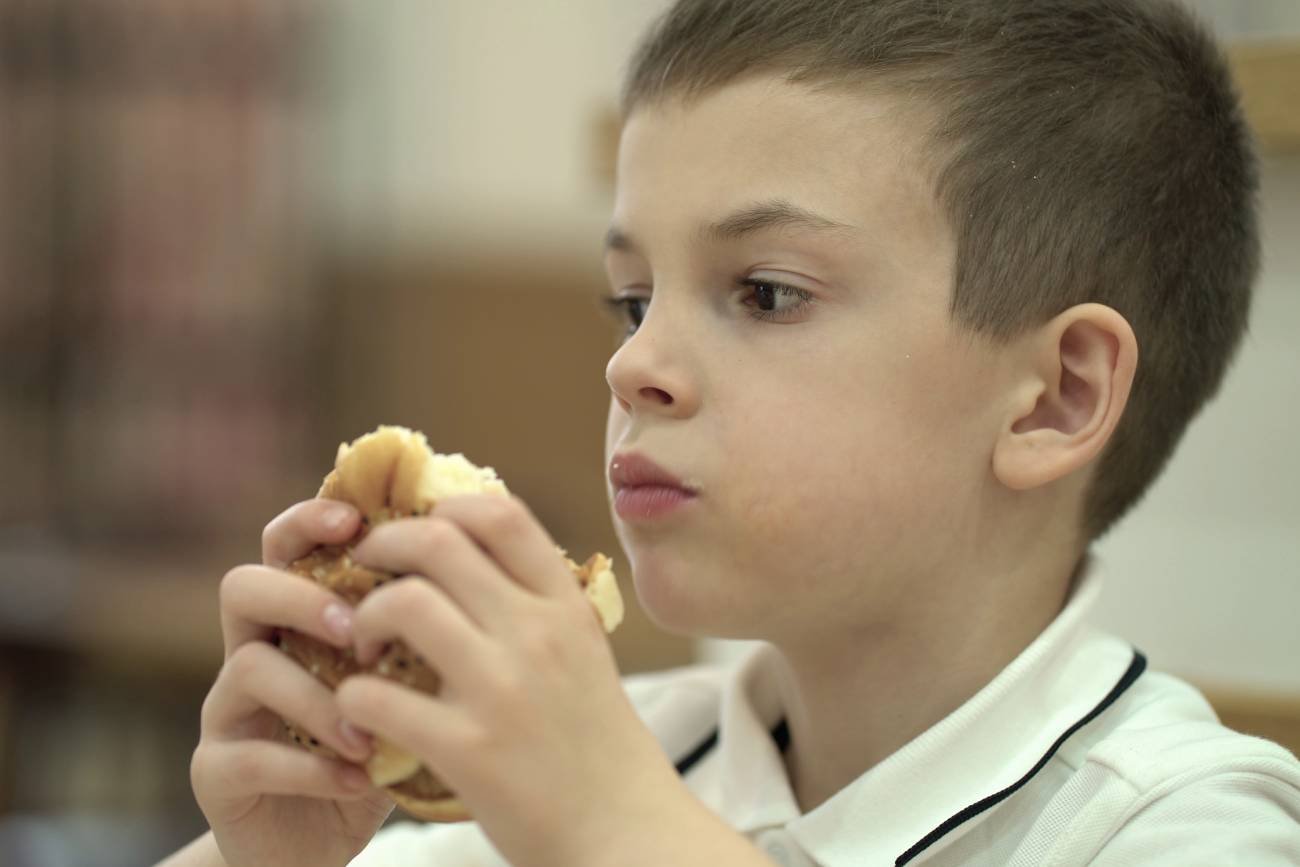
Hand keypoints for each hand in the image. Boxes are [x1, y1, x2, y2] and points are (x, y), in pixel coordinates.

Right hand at [188, 499, 393, 866]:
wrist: (326, 840)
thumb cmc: (377, 748)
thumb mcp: (406, 688)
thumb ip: (421, 636)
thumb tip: (483, 574)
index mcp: (298, 617)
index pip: (287, 547)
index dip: (308, 522)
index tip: (354, 521)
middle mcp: (253, 649)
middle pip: (244, 587)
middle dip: (300, 596)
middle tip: (354, 625)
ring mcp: (227, 710)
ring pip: (248, 666)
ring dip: (315, 695)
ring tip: (369, 732)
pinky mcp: (216, 771)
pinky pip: (249, 755)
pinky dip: (309, 766)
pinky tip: (357, 778)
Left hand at [336, 494, 698, 866]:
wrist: (625, 833)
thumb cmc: (597, 745)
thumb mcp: (584, 654)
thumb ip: (538, 605)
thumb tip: (477, 554)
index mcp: (565, 607)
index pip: (499, 515)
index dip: (443, 508)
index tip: (418, 531)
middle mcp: (537, 634)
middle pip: (437, 543)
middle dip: (383, 547)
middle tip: (365, 573)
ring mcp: (502, 689)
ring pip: (403, 604)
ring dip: (363, 617)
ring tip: (362, 646)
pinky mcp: (468, 750)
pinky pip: (378, 696)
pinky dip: (353, 697)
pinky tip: (361, 710)